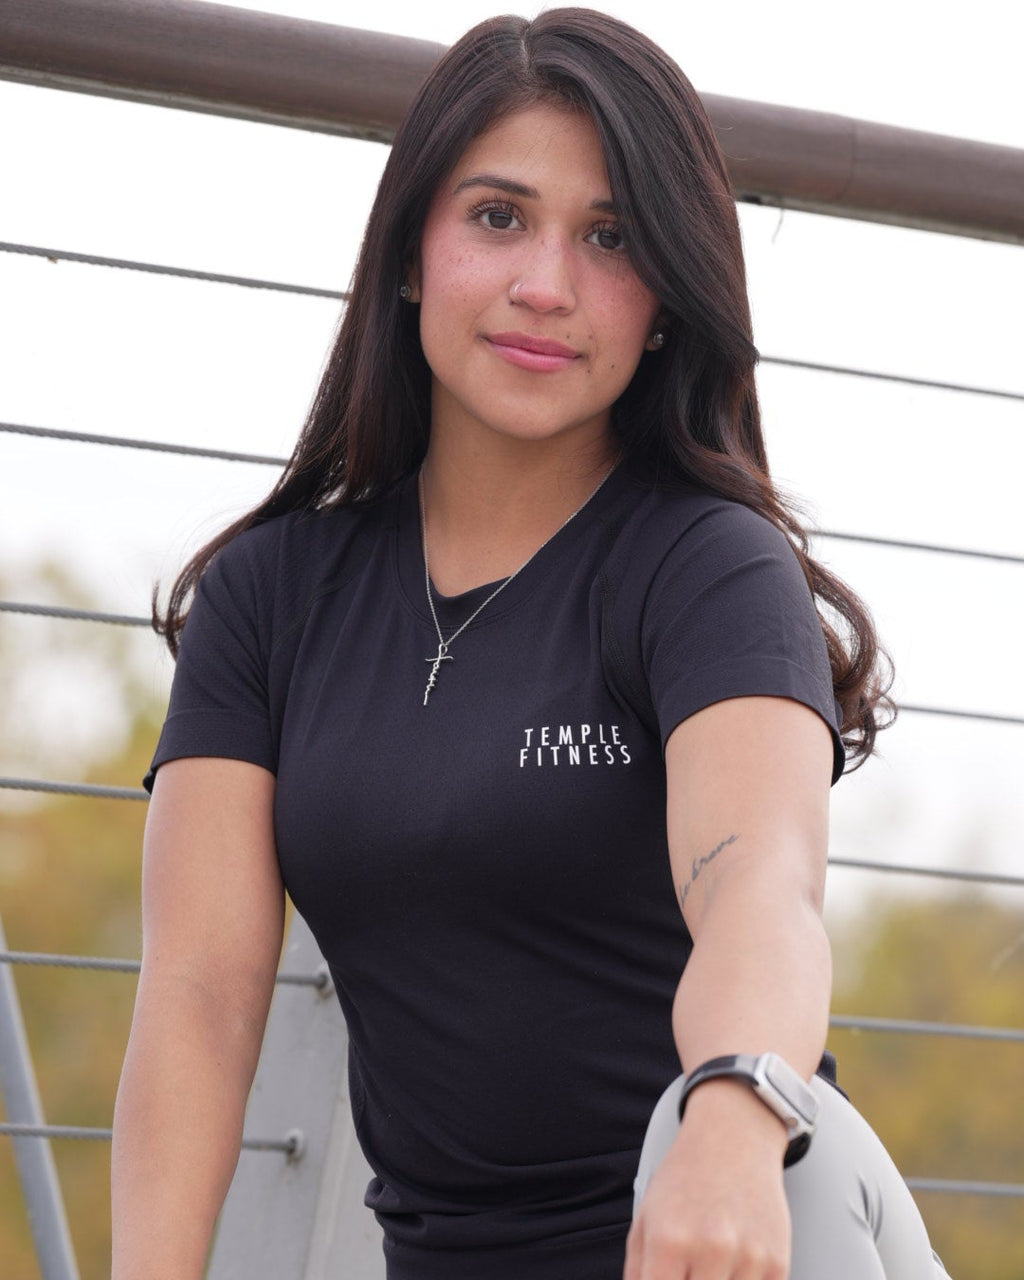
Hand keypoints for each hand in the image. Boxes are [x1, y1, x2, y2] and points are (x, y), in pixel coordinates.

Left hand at [624, 1081, 790, 1279]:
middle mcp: (710, 1249)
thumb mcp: (646, 1217)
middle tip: (690, 1270)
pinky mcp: (777, 1263)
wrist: (733, 1136)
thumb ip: (638, 1270)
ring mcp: (748, 1257)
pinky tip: (735, 1265)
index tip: (669, 1279)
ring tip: (712, 1263)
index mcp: (669, 1240)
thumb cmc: (688, 1175)